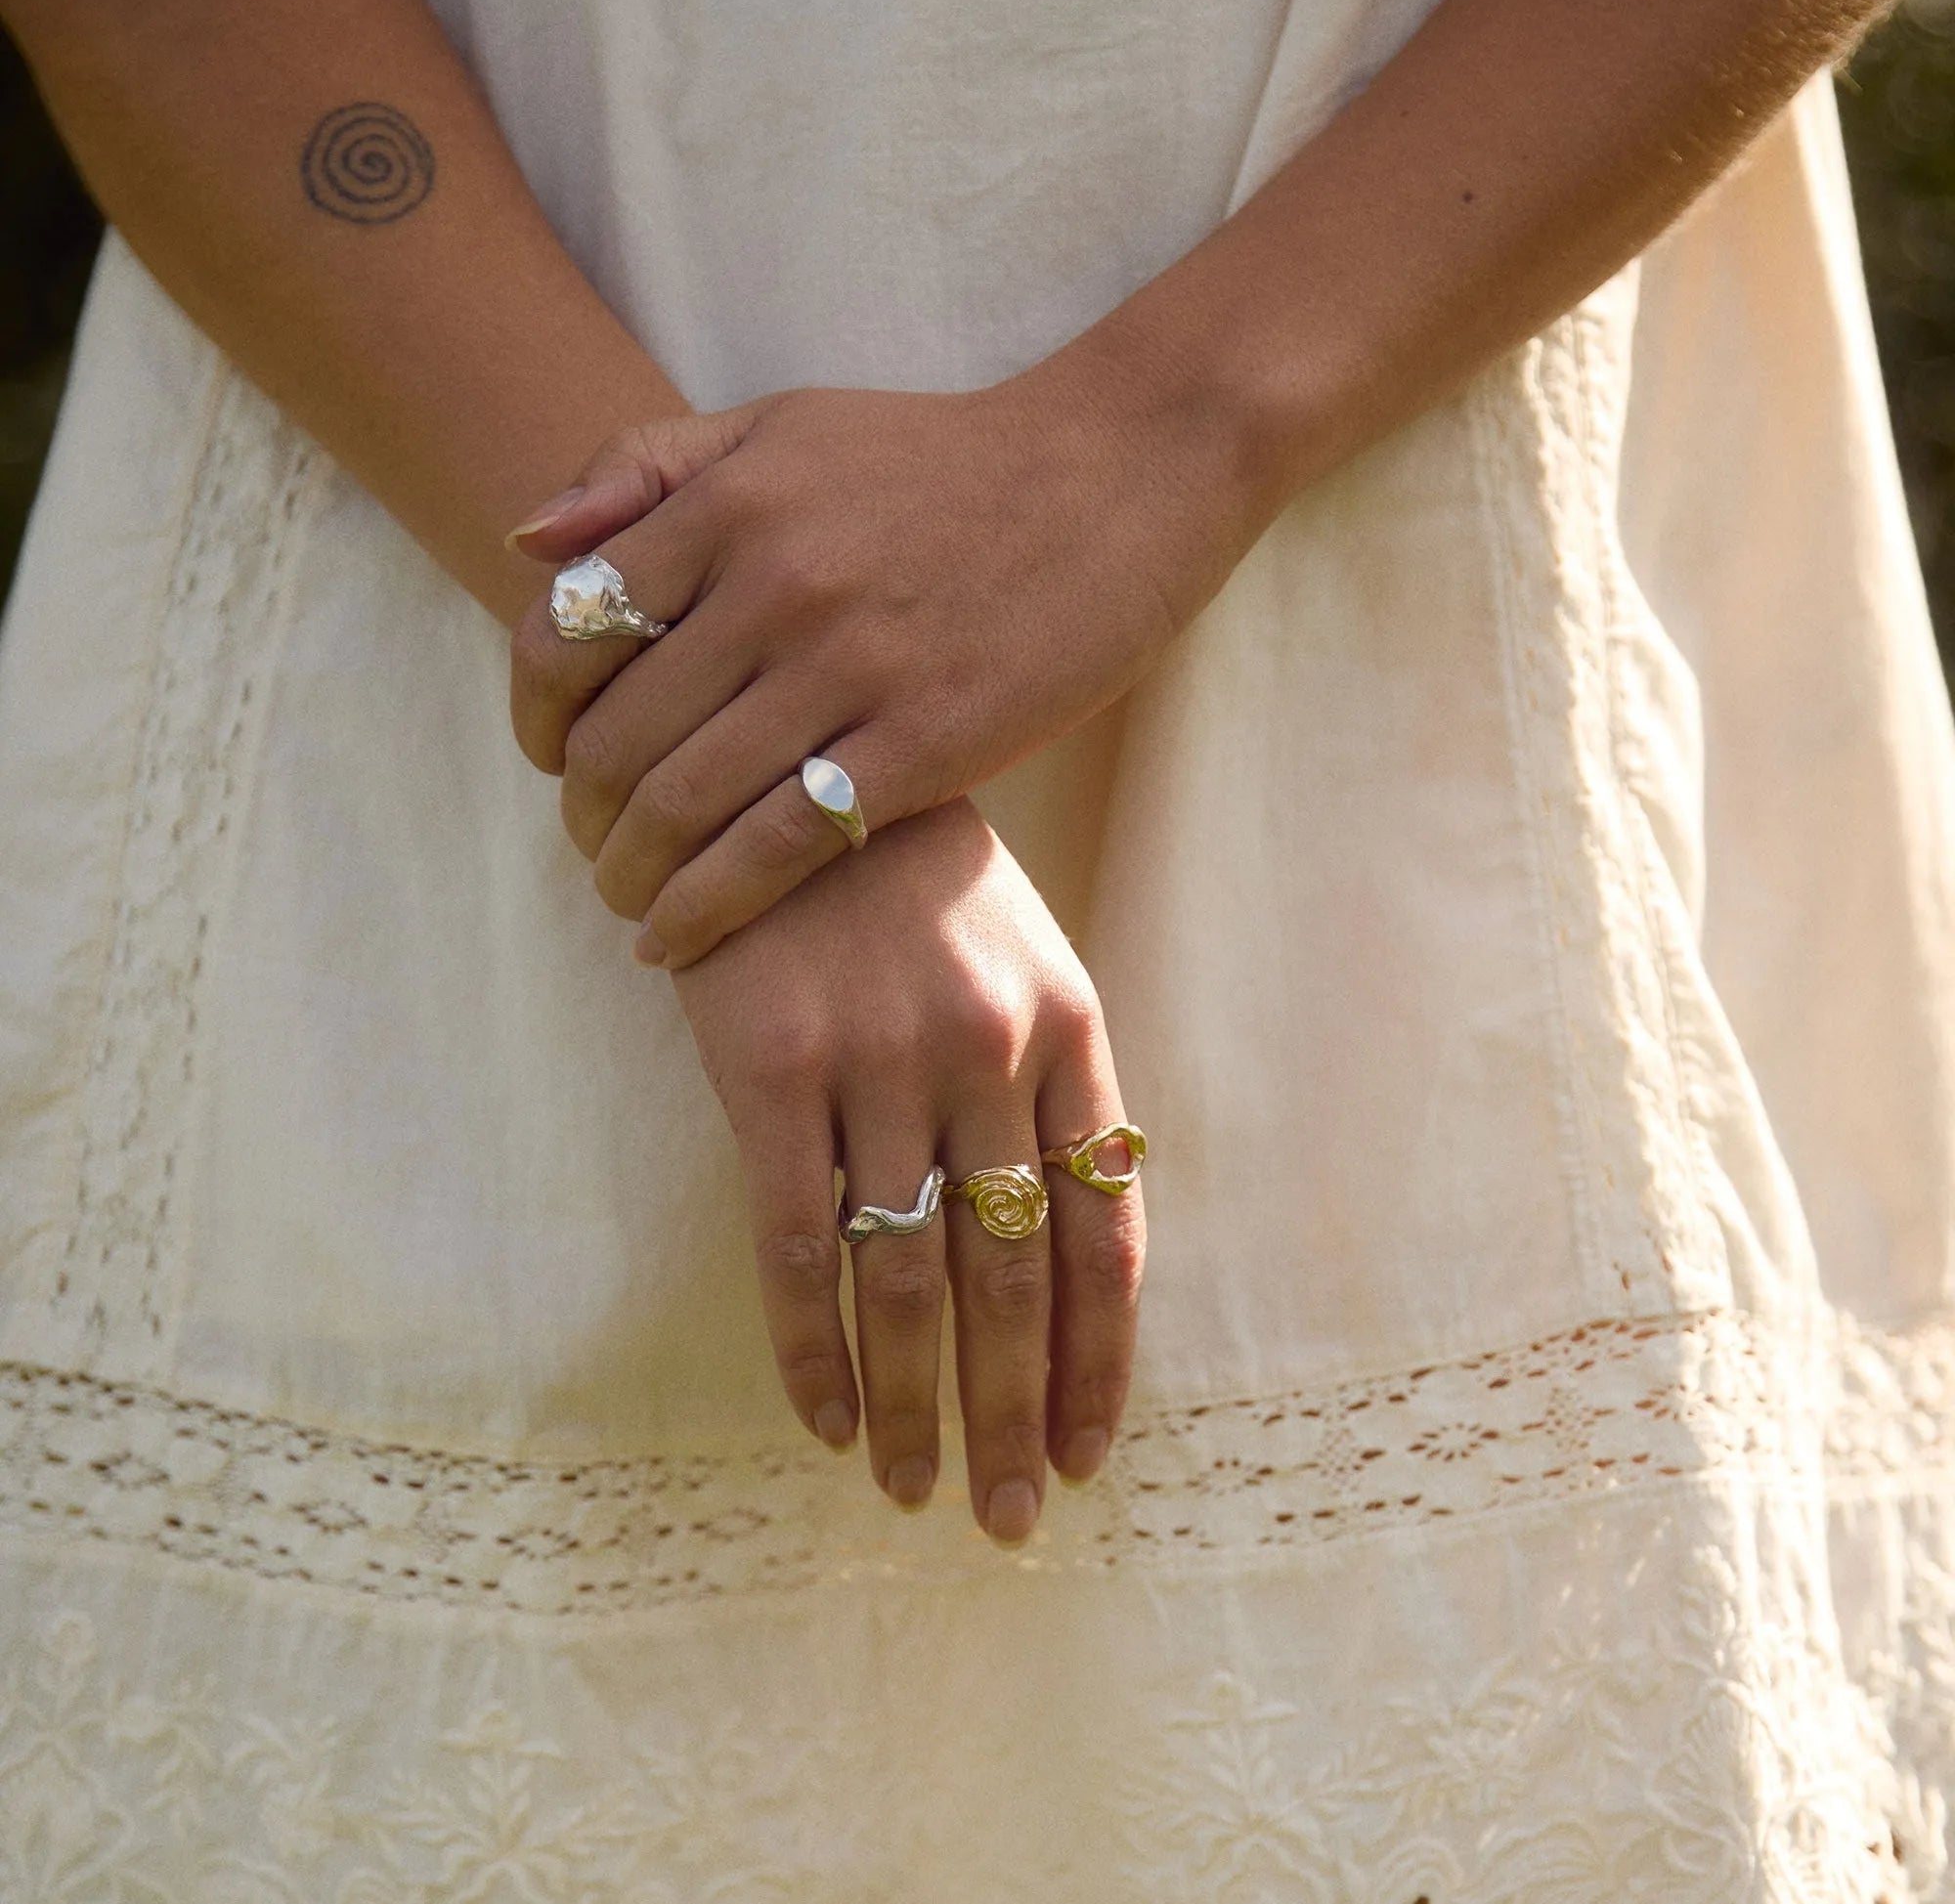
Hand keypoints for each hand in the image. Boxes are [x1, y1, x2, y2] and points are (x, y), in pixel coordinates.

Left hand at [505, 348, 1253, 967]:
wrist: (1120, 472)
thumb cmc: (944, 457)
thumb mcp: (785, 423)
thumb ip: (648, 465)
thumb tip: (526, 544)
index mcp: (729, 503)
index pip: (566, 635)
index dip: (534, 720)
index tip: (550, 764)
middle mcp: (774, 583)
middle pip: (617, 739)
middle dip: (583, 820)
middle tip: (594, 855)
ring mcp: (852, 666)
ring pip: (687, 803)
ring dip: (631, 877)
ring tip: (630, 908)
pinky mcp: (928, 741)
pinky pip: (781, 845)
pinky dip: (709, 906)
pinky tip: (681, 937)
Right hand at [670, 796, 1145, 1545]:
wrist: (785, 777)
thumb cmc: (916, 886)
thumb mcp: (1025, 959)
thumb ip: (1058, 1088)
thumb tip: (1079, 1247)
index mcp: (1069, 1032)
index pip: (1105, 1234)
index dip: (1100, 1361)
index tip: (1091, 1451)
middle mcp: (988, 1056)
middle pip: (1016, 1281)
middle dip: (1015, 1417)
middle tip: (1012, 1520)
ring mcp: (880, 1063)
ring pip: (910, 1280)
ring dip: (916, 1407)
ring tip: (915, 1493)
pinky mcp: (771, 1070)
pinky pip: (794, 1247)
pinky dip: (811, 1349)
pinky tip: (823, 1420)